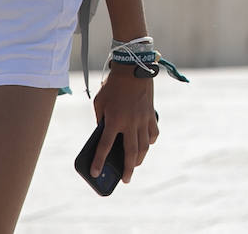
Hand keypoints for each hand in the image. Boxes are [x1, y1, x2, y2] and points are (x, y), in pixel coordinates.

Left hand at [90, 64, 157, 183]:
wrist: (133, 68)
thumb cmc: (113, 85)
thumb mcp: (100, 103)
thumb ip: (101, 120)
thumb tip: (105, 133)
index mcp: (114, 120)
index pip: (104, 147)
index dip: (98, 162)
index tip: (95, 173)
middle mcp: (130, 123)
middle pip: (130, 153)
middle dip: (128, 169)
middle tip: (126, 180)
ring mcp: (143, 119)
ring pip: (144, 146)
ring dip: (140, 158)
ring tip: (136, 165)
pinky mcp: (151, 114)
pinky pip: (153, 133)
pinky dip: (150, 141)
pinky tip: (146, 144)